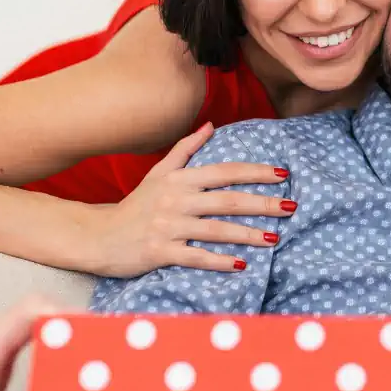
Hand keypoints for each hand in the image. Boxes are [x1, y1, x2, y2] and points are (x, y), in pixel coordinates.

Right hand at [84, 122, 294, 276]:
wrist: (98, 236)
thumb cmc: (135, 206)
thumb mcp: (159, 174)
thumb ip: (185, 149)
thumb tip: (211, 125)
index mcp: (179, 180)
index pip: (225, 172)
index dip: (255, 172)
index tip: (283, 174)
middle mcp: (175, 200)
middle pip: (227, 200)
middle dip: (262, 203)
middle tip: (291, 207)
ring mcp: (167, 226)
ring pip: (216, 229)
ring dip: (248, 234)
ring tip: (275, 238)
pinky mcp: (159, 252)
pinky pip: (196, 256)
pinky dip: (220, 261)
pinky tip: (242, 265)